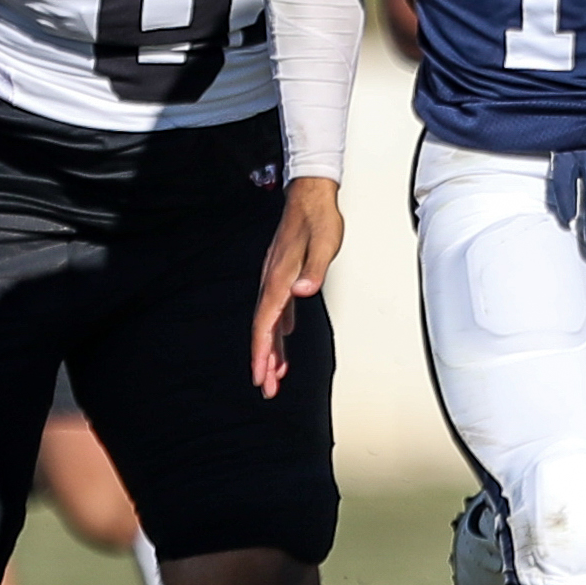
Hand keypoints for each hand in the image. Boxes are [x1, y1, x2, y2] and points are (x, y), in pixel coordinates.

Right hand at [253, 177, 343, 395]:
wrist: (311, 195)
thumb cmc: (318, 219)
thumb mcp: (324, 244)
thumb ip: (314, 270)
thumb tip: (302, 291)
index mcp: (279, 278)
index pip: (266, 323)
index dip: (262, 352)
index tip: (261, 375)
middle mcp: (273, 282)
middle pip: (263, 330)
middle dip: (263, 361)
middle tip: (266, 389)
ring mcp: (277, 280)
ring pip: (269, 324)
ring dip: (271, 351)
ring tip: (274, 376)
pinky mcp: (284, 277)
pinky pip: (277, 312)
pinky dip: (278, 332)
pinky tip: (284, 341)